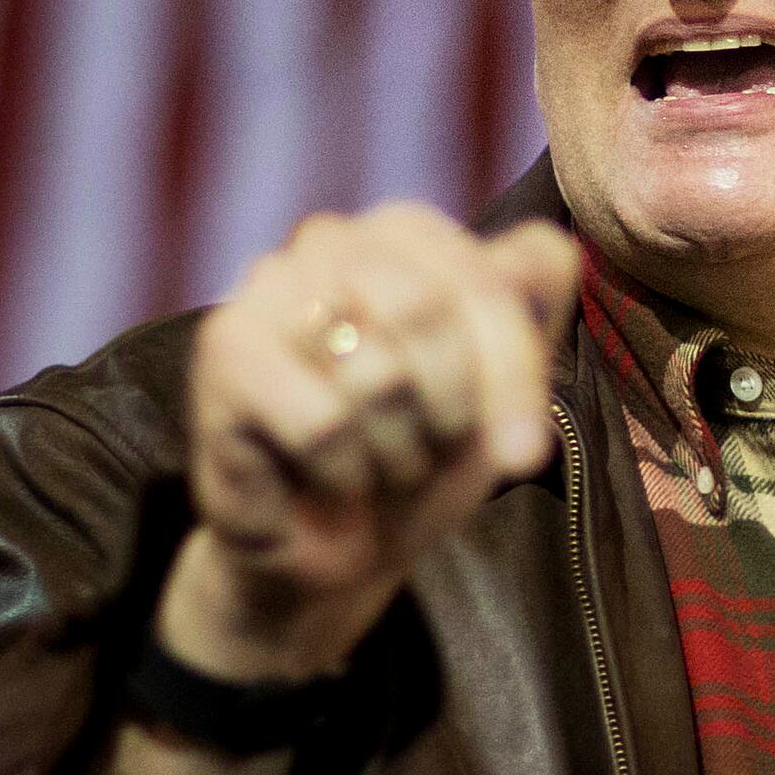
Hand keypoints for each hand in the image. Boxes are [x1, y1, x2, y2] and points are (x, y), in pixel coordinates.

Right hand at [158, 206, 580, 685]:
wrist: (332, 545)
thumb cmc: (422, 450)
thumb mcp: (504, 387)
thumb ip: (532, 307)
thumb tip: (549, 251)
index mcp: (410, 230)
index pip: (511, 273)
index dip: (521, 376)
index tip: (525, 452)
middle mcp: (335, 236)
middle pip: (434, 310)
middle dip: (455, 411)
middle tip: (428, 450)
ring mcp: (268, 286)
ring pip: (380, 373)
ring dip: (398, 449)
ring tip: (375, 458)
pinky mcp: (225, 349)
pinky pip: (323, 423)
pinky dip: (344, 472)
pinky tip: (324, 474)